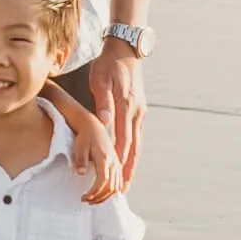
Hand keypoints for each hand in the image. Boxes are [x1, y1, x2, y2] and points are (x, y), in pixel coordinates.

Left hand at [68, 118, 123, 203]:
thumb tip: (80, 173)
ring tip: (92, 200)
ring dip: (105, 197)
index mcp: (104, 158)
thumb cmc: (84, 137)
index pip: (102, 181)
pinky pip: (119, 183)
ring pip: (116, 187)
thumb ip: (80, 160)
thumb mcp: (79, 147)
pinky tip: (102, 195)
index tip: (83, 197)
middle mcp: (114, 162)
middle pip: (111, 187)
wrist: (93, 127)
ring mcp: (118, 164)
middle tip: (86, 201)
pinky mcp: (118, 165)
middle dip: (99, 198)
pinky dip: (111, 192)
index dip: (94, 193)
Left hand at [87, 43, 146, 184]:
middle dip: (128, 170)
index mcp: (127, 107)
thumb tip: (105, 122)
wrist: (126, 50)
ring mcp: (140, 111)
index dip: (120, 161)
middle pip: (134, 148)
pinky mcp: (139, 110)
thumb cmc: (108, 65)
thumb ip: (103, 103)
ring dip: (132, 163)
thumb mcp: (100, 80)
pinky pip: (137, 135)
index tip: (115, 178)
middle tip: (123, 190)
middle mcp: (137, 112)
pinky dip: (133, 150)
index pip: (123, 140)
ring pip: (137, 143)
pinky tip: (129, 160)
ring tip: (127, 181)